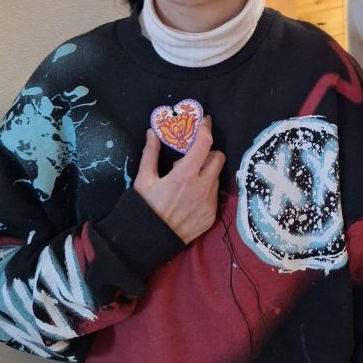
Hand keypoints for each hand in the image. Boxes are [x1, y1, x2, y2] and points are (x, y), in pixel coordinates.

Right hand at [133, 118, 224, 243]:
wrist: (149, 241)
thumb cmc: (144, 208)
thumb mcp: (144, 179)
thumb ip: (150, 153)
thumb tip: (152, 132)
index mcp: (184, 176)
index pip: (205, 144)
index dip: (206, 129)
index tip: (205, 122)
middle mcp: (202, 188)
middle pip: (218, 158)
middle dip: (209, 153)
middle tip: (193, 157)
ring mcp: (209, 203)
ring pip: (216, 177)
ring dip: (206, 172)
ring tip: (188, 180)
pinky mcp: (211, 216)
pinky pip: (214, 195)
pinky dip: (205, 190)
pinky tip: (190, 197)